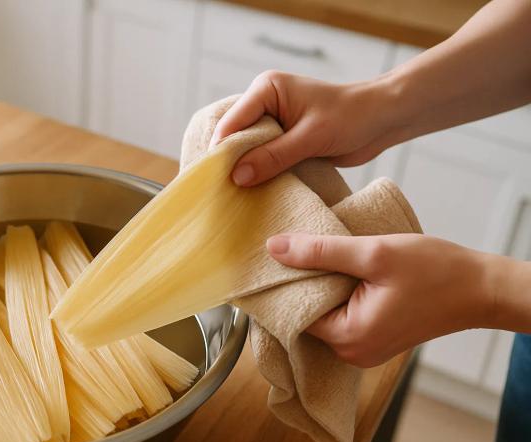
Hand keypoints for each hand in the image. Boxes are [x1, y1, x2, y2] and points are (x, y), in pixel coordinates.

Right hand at [210, 71, 403, 186]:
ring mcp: (272, 123)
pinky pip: (262, 159)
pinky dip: (259, 174)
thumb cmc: (352, 117)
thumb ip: (273, 156)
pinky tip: (253, 192)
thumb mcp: (310, 138)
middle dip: (229, 162)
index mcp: (266, 90)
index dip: (222, 151)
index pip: (232, 123)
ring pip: (247, 151)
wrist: (382, 120)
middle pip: (234, 137)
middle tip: (220, 191)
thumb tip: (237, 177)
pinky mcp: (282, 141)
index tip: (214, 179)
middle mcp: (264, 104)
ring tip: (233, 196)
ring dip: (244, 171)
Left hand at [265, 232, 499, 366]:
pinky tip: (343, 271)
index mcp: (347, 339)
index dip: (284, 284)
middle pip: (307, 315)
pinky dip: (339, 294)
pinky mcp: (374, 339)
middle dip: (303, 284)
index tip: (279, 257)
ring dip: (322, 287)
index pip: (292, 313)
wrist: (482, 288)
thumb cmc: (435, 272)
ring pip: (325, 314)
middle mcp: (351, 353)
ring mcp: (363, 349)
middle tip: (301, 250)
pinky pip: (342, 317)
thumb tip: (274, 247)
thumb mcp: (373, 254)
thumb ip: (321, 251)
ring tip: (323, 257)